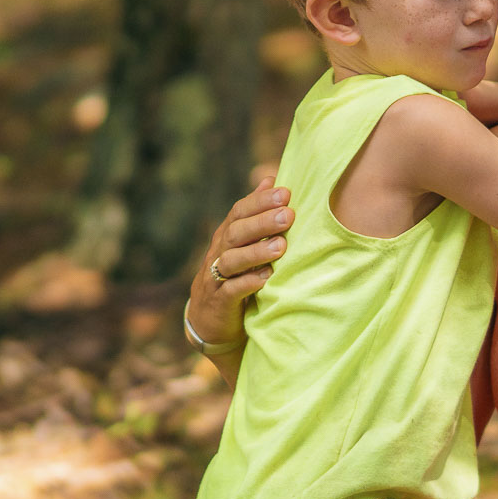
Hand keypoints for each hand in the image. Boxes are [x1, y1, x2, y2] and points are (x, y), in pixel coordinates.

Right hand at [188, 176, 293, 346]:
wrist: (209, 319)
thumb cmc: (234, 274)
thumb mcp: (243, 242)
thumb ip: (255, 213)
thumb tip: (271, 179)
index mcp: (226, 235)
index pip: (240, 212)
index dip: (260, 202)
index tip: (286, 193)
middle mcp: (219, 252)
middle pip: (237, 232)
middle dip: (262, 222)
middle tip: (288, 216)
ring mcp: (216, 277)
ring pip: (232, 260)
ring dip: (256, 252)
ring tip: (281, 247)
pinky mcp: (219, 302)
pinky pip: (230, 290)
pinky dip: (247, 283)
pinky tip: (266, 278)